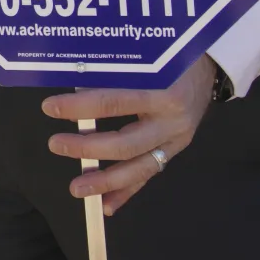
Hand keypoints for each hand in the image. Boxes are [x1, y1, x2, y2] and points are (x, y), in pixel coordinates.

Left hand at [43, 54, 216, 214]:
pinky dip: (127, 191)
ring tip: (77, 189)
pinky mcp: (175, 150)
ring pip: (138, 168)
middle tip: (55, 144)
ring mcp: (176, 140)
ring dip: (105, 182)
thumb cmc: (169, 54)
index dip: (79, 107)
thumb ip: (112, 71)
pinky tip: (106, 205)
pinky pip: (148, 175)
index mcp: (161, 91)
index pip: (113, 102)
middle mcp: (171, 121)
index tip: (50, 107)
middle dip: (87, 149)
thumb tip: (71, 84)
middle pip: (125, 144)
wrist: (208, 66)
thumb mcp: (144, 57)